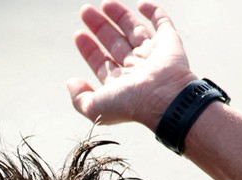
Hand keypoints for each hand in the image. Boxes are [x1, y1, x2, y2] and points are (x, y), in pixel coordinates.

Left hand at [67, 2, 196, 127]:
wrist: (164, 98)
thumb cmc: (131, 105)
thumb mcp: (95, 108)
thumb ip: (79, 98)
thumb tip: (71, 83)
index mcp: (121, 84)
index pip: (102, 62)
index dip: (89, 49)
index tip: (78, 35)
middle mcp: (137, 69)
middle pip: (115, 43)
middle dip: (100, 27)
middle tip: (85, 11)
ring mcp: (153, 55)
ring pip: (134, 30)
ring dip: (120, 16)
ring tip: (105, 3)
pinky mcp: (170, 42)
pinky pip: (163, 23)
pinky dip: (154, 11)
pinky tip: (141, 3)